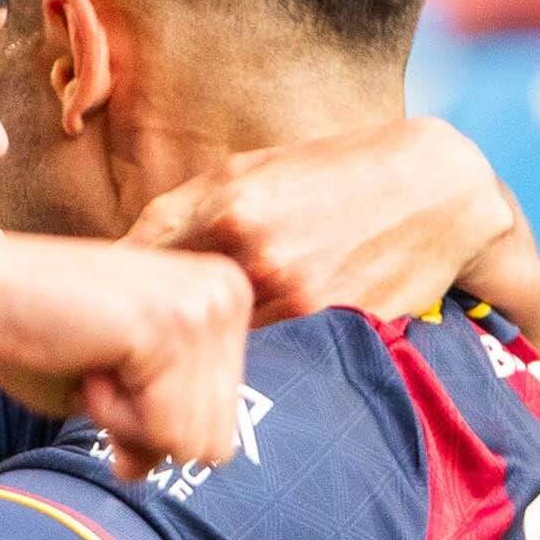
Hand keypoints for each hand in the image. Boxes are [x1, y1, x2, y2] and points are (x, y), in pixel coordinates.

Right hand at [0, 231, 251, 468]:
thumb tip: (142, 473)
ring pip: (192, 442)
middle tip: (98, 371)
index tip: (110, 369)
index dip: (153, 422)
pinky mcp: (171, 328)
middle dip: (144, 427)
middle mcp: (229, 295)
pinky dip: (113, 416)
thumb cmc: (35, 331)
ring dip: (126, 422)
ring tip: (93, 363)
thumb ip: (148, 429)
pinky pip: (163, 431)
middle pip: (215, 438)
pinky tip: (88, 364)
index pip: (221, 423)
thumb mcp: (112, 389)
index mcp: (226, 299)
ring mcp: (206, 309)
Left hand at [124, 118, 511, 331]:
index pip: (140, 264)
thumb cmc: (334, 173)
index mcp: (228, 207)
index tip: (98, 309)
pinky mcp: (335, 329)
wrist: (441, 191)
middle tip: (129, 352)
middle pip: (176, 318)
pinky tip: (240, 371)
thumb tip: (120, 254)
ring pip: (221, 348)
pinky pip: (274, 361)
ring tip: (182, 367)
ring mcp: (299, 299)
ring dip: (199, 361)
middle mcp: (259, 256)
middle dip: (152, 335)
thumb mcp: (251, 169)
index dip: (115, 292)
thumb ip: (186, 210)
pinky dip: (254, 369)